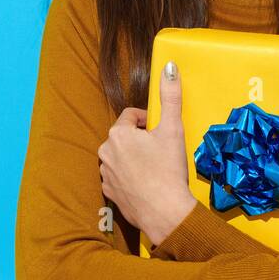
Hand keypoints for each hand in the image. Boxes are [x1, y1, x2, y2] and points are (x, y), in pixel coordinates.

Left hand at [98, 60, 197, 243]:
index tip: (161, 131)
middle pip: (124, 136)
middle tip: (161, 150)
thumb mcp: (173, 128)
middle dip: (141, 139)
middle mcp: (105, 152)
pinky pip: (118, 177)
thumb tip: (170, 66)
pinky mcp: (108, 192)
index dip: (148, 121)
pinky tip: (146, 183)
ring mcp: (105, 173)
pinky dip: (130, 177)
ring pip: (120, 157)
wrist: (165, 213)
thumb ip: (170, 96)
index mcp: (118, 134)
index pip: (130, 116)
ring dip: (134, 157)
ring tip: (155, 168)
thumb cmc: (168, 169)